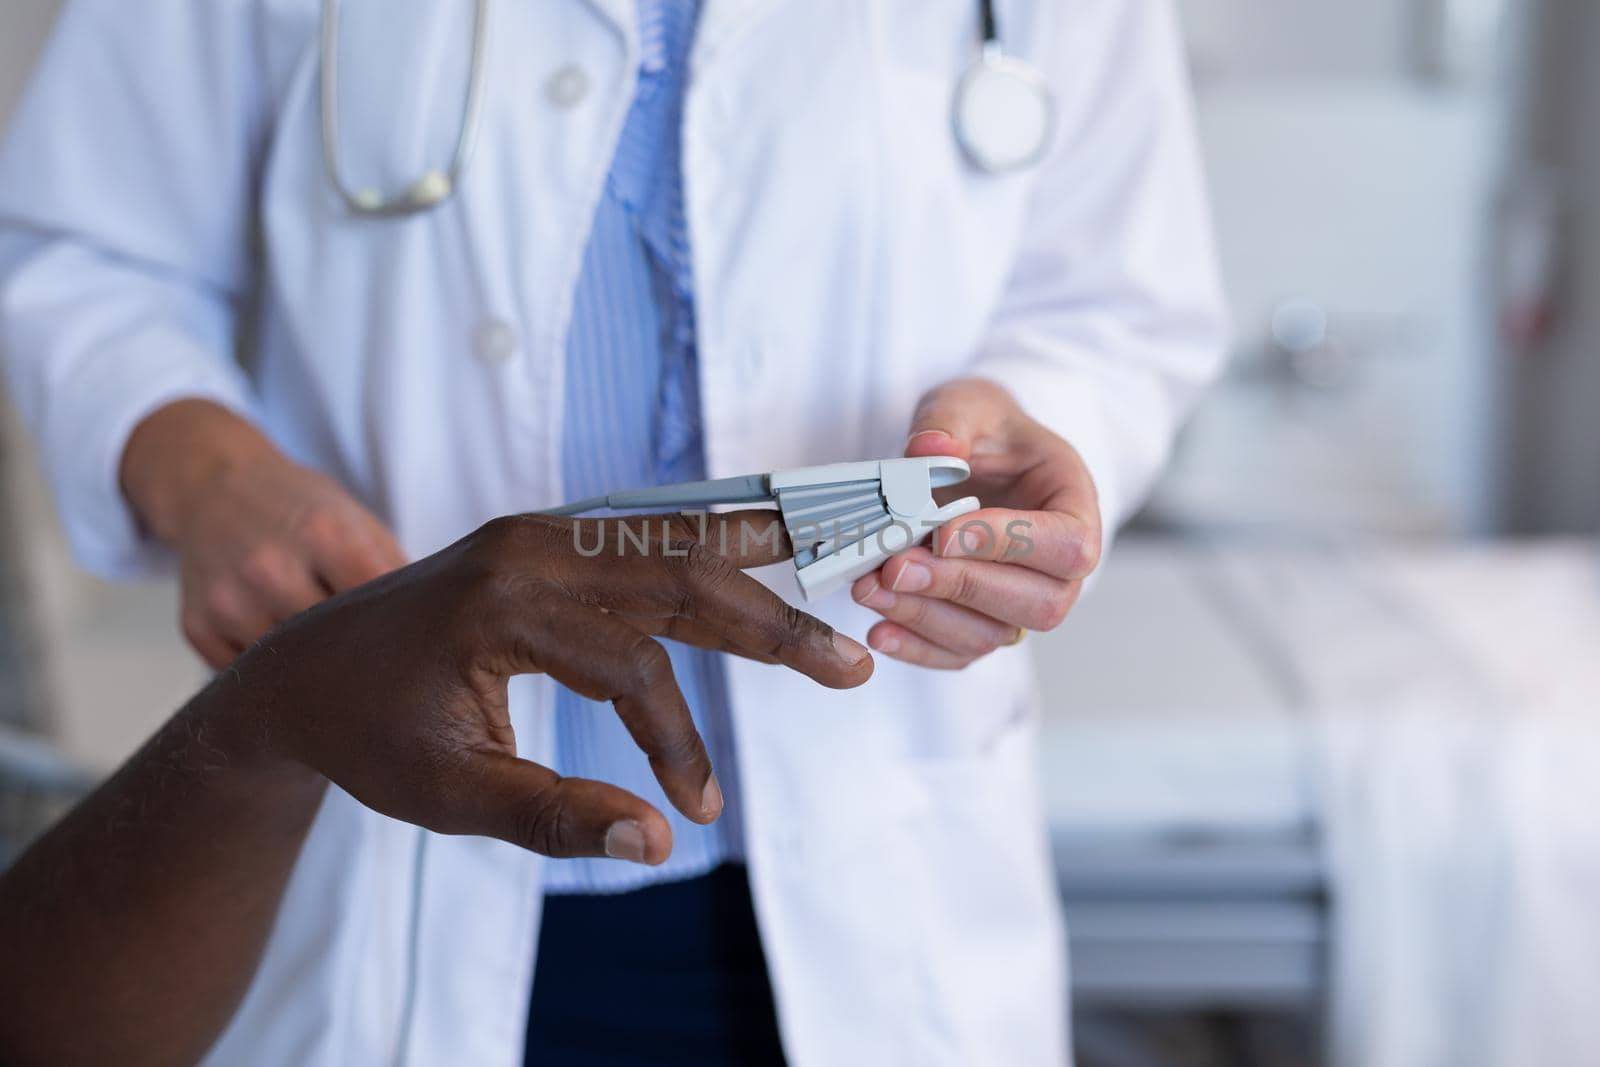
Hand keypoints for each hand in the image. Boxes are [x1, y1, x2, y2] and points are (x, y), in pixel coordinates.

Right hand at [121, 400, 406, 666]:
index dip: (400, 631)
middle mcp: (269, 567)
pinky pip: (245, 675)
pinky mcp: (196, 625)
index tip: (415, 649)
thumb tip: (433, 628)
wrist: (213, 486)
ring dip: (312, 671)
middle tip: (378, 669)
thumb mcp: (355, 519)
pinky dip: (268, 674)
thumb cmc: (299, 506)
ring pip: (289, 668)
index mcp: (322, 534)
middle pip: (333, 643)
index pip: (377, 605)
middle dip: (357, 655)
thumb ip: (393, 569)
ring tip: (330, 662)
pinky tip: (280, 655)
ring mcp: (228, 600)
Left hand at [213, 511, 873, 863]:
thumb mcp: (450, 794)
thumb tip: (658, 839)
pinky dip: (706, 549)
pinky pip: (641, 537)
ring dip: (753, 565)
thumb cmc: (372, 737)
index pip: (633, 668)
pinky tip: (756, 547)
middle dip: (771, 625)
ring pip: (671, 542)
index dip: (678, 743)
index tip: (699, 806)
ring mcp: (538, 534)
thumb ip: (554, 816)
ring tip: (835, 556)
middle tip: (850, 666)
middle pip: (678, 576)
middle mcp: (529, 549)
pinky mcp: (543, 540)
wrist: (298, 674)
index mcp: (503, 606)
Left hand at [850, 378, 1101, 667]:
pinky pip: (959, 653)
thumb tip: (930, 450)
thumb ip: (952, 421)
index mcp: (1075, 505)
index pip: (1067, 545)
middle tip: (897, 565)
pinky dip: (918, 648)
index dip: (1009, 545)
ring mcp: (1022, 602)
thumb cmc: (985, 430)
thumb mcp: (971, 404)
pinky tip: (879, 630)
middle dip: (960, 587)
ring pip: (992, 635)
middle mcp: (1060, 567)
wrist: (973, 456)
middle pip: (1037, 603)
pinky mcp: (982, 623)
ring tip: (872, 588)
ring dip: (927, 617)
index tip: (945, 532)